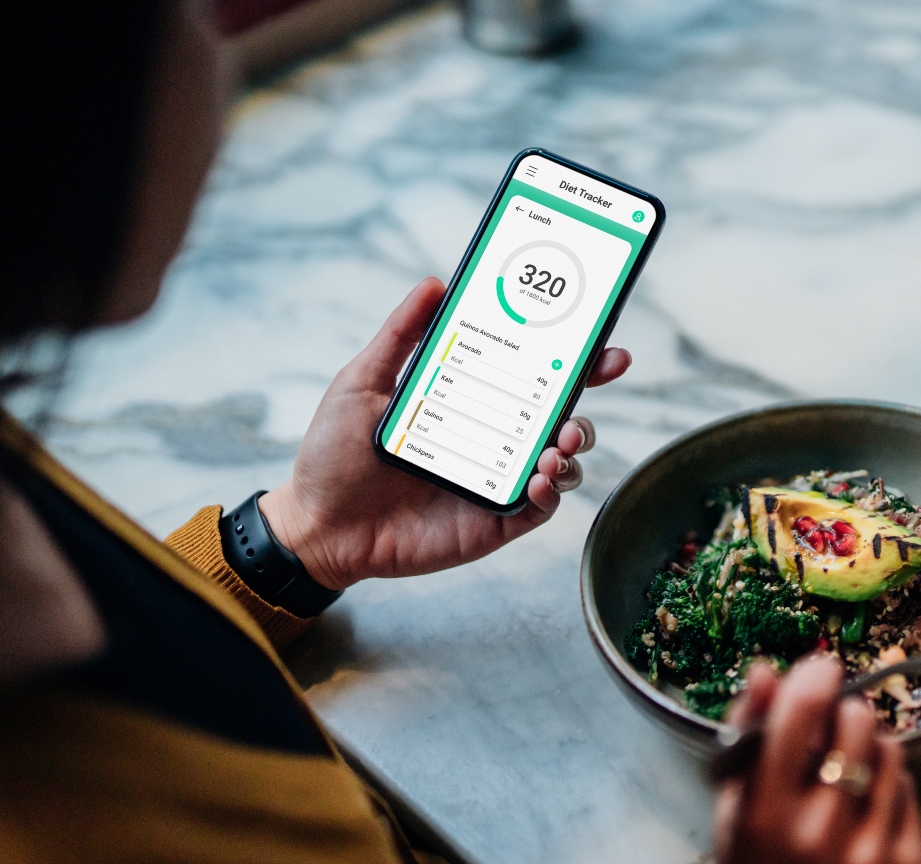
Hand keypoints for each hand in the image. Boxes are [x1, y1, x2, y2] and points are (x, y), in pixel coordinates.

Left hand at [258, 278, 630, 590]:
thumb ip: (400, 335)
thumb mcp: (363, 382)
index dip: (576, 364)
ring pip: (563, 462)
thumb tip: (434, 283)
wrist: (317, 524)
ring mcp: (498, 481)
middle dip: (587, 405)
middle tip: (585, 400)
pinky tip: (539, 480)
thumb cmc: (336, 455)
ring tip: (557, 446)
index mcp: (472, 403)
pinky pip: (542, 508)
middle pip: (562, 418)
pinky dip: (552, 493)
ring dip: (573, 450)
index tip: (603, 349)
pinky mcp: (496, 522)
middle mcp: (494, 440)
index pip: (533, 378)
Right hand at [712, 654, 920, 863]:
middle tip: (833, 722)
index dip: (815, 677)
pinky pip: (909, 791)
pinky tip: (865, 803)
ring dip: (870, 743)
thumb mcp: (732, 807)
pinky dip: (889, 784)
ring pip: (891, 752)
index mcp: (765, 816)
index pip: (798, 718)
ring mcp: (869, 852)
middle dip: (844, 711)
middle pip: (855, 725)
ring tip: (850, 763)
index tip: (822, 666)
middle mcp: (819, 834)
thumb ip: (746, 734)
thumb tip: (767, 670)